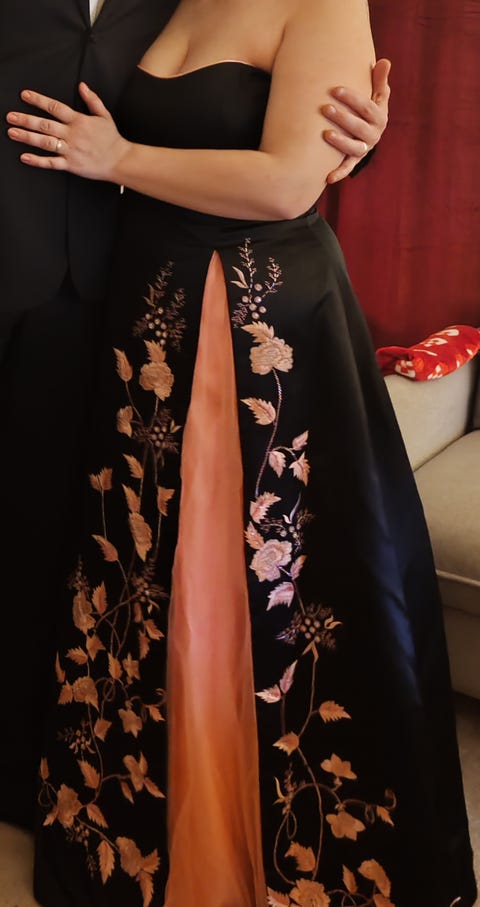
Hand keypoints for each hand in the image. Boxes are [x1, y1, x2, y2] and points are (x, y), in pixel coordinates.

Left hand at [6, 83, 130, 180]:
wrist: (120, 161)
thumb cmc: (112, 139)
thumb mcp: (104, 115)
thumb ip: (92, 100)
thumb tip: (82, 86)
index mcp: (79, 121)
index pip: (55, 107)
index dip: (39, 100)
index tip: (25, 95)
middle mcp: (72, 134)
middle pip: (45, 124)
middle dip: (26, 120)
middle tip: (10, 116)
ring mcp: (71, 150)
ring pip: (45, 142)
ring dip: (27, 137)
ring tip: (12, 132)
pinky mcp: (71, 165)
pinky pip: (51, 163)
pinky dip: (38, 161)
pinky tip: (24, 157)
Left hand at [322, 58, 390, 183]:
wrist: (367, 129)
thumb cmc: (369, 107)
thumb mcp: (377, 94)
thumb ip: (379, 80)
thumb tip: (384, 61)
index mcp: (380, 117)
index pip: (367, 106)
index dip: (352, 98)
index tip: (335, 89)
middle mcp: (374, 134)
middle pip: (359, 127)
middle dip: (343, 117)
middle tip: (325, 108)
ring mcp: (364, 149)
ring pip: (354, 147)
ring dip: (340, 141)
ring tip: (325, 134)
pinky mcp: (354, 160)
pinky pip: (348, 168)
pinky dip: (339, 173)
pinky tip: (328, 178)